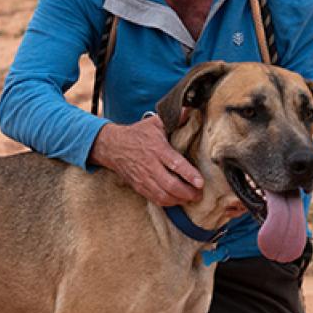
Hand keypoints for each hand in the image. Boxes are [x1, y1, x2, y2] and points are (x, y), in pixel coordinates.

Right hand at [89, 115, 203, 205]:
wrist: (113, 147)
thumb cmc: (137, 134)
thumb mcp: (154, 123)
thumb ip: (174, 118)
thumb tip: (191, 110)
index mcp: (157, 149)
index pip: (175, 164)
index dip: (189, 174)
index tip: (200, 182)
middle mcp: (150, 165)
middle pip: (170, 185)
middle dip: (187, 193)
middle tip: (199, 194)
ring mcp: (144, 178)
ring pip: (163, 195)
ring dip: (179, 200)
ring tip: (191, 199)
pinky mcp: (139, 186)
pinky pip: (155, 199)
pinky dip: (168, 203)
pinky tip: (177, 200)